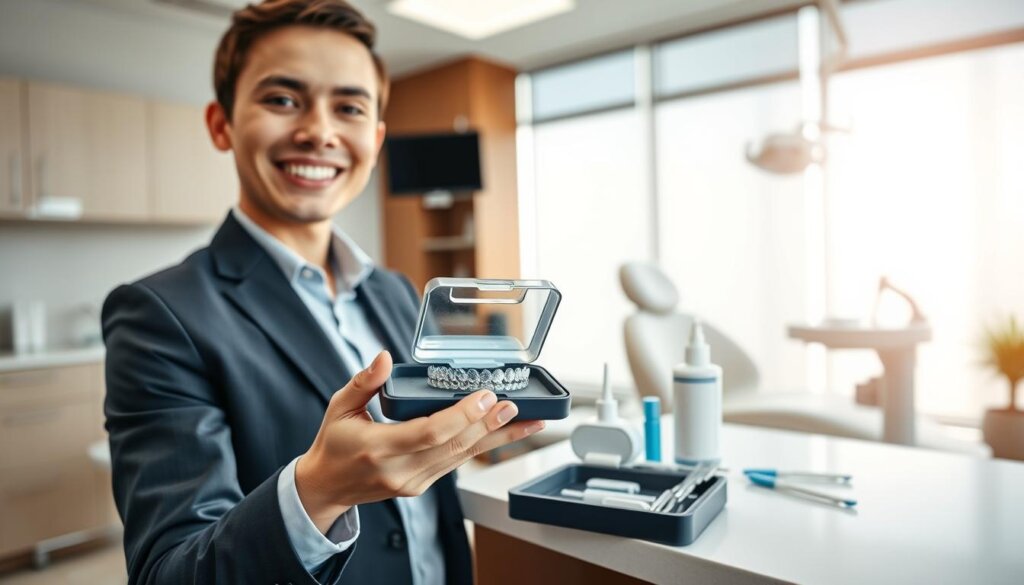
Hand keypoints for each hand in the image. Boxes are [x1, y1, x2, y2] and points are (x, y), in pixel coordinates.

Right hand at [295, 350, 543, 532]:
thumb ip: (364, 382)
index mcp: (378, 447)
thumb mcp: (340, 407)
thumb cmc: (334, 442)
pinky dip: (480, 446)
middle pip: (454, 447)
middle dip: (489, 425)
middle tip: (515, 405)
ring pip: (461, 458)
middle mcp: (399, 470)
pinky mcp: (421, 486)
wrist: (327, 486)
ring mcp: (413, 482)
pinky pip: (455, 463)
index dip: (461, 415)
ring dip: (495, 438)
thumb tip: (384, 357)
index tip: (486, 396)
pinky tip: (502, 433)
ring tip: (526, 421)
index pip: (429, 433)